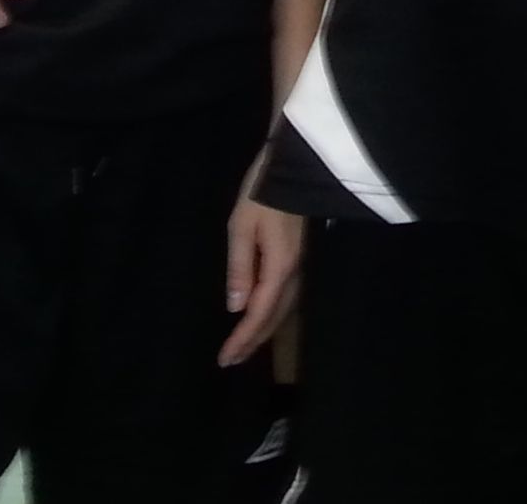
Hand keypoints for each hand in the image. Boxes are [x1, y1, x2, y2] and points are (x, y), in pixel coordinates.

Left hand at [218, 148, 303, 366]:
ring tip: (245, 345)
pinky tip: (263, 313)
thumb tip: (236, 307)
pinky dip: (273, 313)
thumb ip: (240, 268)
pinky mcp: (299, 256)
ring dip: (264, 329)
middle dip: (254, 341)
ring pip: (284, 308)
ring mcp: (301, 264)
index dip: (243, 339)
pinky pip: (287, 295)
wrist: (296, 165)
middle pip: (275, 316)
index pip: (259, 313)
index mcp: (279, 267)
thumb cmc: (264, 192)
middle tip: (232, 360)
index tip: (225, 359)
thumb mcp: (241, 226)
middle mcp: (295, 271)